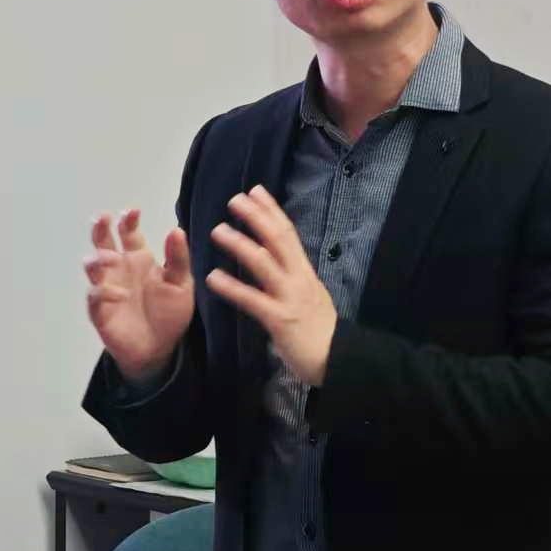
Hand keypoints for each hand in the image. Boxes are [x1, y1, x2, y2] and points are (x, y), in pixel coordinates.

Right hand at [84, 210, 194, 382]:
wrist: (160, 349)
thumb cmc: (169, 313)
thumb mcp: (182, 284)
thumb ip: (178, 258)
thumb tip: (176, 229)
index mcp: (139, 258)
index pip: (129, 232)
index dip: (128, 220)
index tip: (133, 212)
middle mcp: (119, 268)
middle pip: (102, 241)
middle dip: (100, 228)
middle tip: (103, 218)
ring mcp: (107, 287)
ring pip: (92, 265)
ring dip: (98, 258)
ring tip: (111, 258)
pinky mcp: (100, 310)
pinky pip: (94, 295)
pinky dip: (104, 291)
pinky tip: (121, 295)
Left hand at [207, 186, 337, 385]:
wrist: (338, 359)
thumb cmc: (321, 330)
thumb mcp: (310, 294)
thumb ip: (295, 276)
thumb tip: (278, 258)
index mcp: (305, 272)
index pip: (288, 233)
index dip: (271, 211)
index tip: (255, 191)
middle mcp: (298, 278)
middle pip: (277, 240)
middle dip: (256, 217)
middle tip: (234, 199)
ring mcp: (289, 297)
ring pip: (263, 264)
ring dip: (240, 244)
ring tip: (217, 231)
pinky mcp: (279, 319)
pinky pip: (252, 300)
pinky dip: (231, 288)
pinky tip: (212, 278)